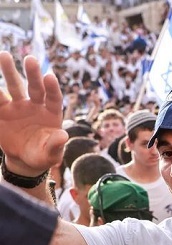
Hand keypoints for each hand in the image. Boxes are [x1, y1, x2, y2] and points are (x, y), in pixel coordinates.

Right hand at [0, 52, 67, 175]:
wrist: (25, 159)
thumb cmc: (43, 155)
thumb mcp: (50, 154)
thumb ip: (56, 145)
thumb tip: (63, 136)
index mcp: (51, 113)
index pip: (54, 97)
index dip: (52, 87)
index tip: (50, 76)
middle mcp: (35, 105)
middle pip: (34, 87)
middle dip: (32, 73)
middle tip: (30, 59)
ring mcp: (17, 107)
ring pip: (13, 87)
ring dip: (8, 72)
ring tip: (4, 55)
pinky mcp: (1, 112)